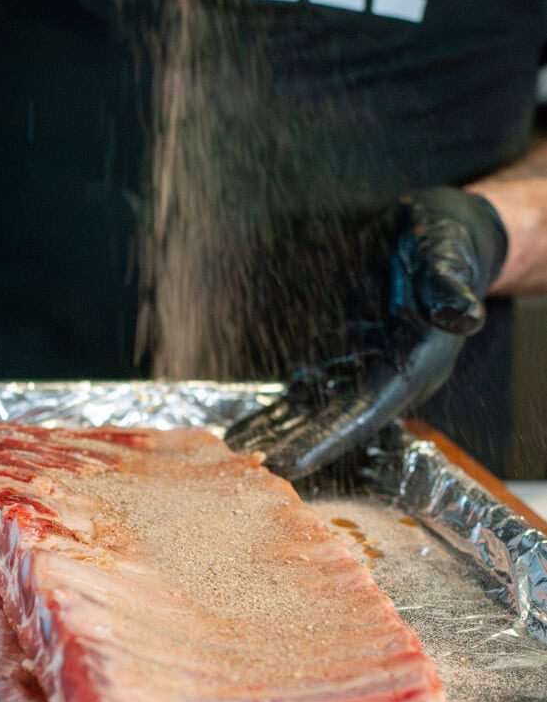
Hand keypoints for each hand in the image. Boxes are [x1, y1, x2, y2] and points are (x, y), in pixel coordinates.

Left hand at [225, 187, 507, 479]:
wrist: (443, 234)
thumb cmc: (446, 243)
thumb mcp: (445, 256)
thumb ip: (448, 288)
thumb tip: (462, 316)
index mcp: (414, 366)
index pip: (364, 413)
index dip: (326, 440)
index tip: (287, 462)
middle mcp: (388, 378)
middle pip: (335, 421)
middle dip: (297, 443)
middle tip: (257, 468)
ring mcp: (364, 370)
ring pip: (316, 410)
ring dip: (280, 430)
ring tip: (238, 451)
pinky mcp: (345, 355)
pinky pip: (308, 390)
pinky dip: (279, 408)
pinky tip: (249, 425)